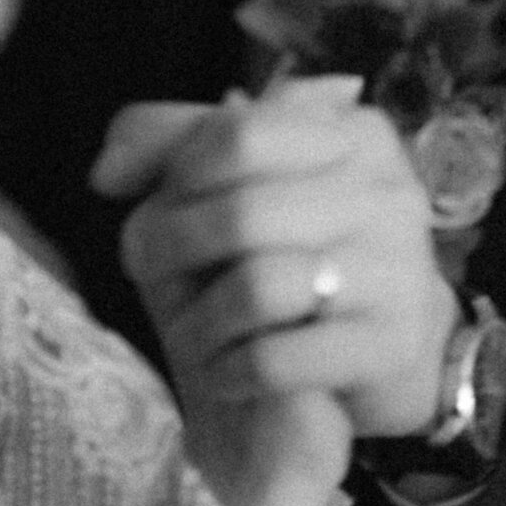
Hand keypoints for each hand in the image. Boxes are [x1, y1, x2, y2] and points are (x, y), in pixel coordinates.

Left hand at [91, 81, 459, 442]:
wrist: (399, 345)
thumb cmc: (303, 247)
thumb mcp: (250, 178)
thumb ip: (175, 144)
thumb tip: (106, 171)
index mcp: (350, 133)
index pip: (240, 133)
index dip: (176, 171)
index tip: (144, 206)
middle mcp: (385, 190)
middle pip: (241, 212)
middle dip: (169, 246)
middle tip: (141, 271)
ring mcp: (397, 268)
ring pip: (259, 286)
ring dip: (197, 322)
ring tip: (181, 336)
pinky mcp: (390, 346)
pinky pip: (280, 357)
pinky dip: (231, 370)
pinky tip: (222, 373)